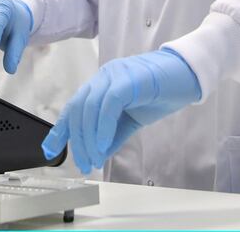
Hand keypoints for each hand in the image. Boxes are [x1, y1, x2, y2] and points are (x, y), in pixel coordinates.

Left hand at [41, 48, 200, 173]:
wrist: (188, 76)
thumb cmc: (161, 93)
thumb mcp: (131, 120)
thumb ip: (112, 135)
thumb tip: (97, 154)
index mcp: (101, 85)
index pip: (74, 107)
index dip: (60, 129)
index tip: (51, 150)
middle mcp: (103, 77)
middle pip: (78, 109)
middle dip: (77, 141)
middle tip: (83, 164)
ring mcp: (115, 75)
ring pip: (90, 107)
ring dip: (88, 138)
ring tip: (93, 159)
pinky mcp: (129, 79)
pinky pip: (108, 104)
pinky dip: (103, 126)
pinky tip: (103, 145)